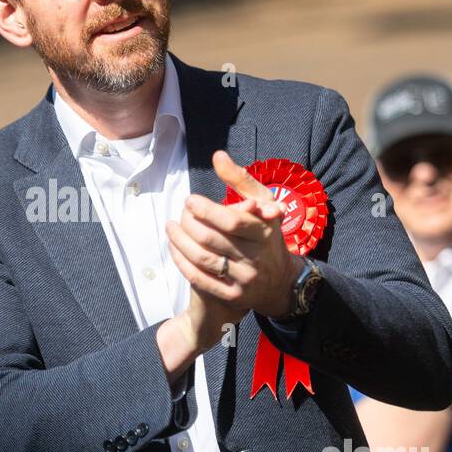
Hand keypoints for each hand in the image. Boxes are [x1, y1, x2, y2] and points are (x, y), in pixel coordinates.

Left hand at [166, 150, 300, 354]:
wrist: (280, 283)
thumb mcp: (264, 204)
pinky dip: (182, 262)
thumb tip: (217, 156)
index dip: (206, 210)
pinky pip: (200, 279)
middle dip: (189, 224)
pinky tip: (174, 248)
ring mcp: (244, 280)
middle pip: (212, 239)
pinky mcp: (232, 296)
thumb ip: (241, 179)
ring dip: (180, 242)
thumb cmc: (267, 235)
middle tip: (179, 213)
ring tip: (170, 227)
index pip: (231, 221)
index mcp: (265, 232)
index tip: (190, 200)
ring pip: (203, 259)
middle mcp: (256, 258)